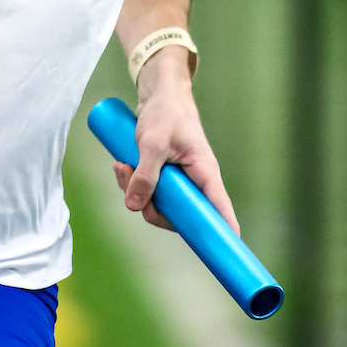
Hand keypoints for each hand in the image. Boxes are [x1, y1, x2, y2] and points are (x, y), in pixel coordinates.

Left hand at [113, 50, 239, 234]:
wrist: (158, 92)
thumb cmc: (165, 112)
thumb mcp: (153, 143)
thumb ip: (145, 174)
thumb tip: (134, 207)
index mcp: (205, 174)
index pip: (220, 210)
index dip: (223, 234)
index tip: (225, 254)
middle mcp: (195, 181)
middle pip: (180, 216)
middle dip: (150, 206)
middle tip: (129, 183)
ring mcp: (179, 179)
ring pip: (159, 203)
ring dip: (135, 190)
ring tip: (121, 166)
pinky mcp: (164, 173)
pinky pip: (149, 190)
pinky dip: (132, 182)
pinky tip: (121, 165)